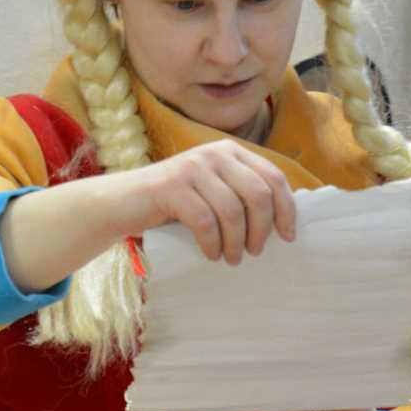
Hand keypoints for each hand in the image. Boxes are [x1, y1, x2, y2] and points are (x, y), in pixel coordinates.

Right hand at [110, 140, 297, 263]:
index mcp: (230, 152)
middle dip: (262, 229)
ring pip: (233, 211)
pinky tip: (211, 254)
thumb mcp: (211, 191)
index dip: (286, 209)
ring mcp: (192, 168)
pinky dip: (212, 243)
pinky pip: (205, 221)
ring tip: (232, 258)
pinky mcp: (171, 187)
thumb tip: (282, 222)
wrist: (122, 202)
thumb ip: (239, 194)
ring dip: (236, 242)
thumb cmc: (172, 204)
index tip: (288, 237)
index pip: (273, 177)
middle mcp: (213, 153)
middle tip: (255, 252)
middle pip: (258, 194)